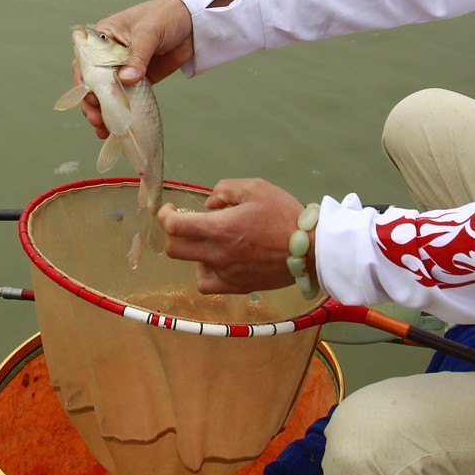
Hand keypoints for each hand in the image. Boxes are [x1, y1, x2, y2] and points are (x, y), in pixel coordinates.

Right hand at [79, 0, 193, 137]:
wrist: (192, 22)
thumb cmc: (165, 16)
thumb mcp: (149, 33)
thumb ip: (138, 57)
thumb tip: (126, 80)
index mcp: (104, 36)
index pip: (85, 60)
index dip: (84, 80)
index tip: (90, 97)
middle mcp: (109, 54)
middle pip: (92, 81)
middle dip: (92, 102)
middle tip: (96, 119)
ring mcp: (123, 68)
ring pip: (107, 93)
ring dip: (104, 112)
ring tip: (104, 130)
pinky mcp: (138, 80)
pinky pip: (125, 98)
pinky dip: (121, 112)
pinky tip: (117, 127)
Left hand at [159, 178, 306, 294]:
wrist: (310, 250)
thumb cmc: (284, 215)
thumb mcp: (256, 187)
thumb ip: (226, 189)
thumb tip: (210, 204)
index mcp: (219, 228)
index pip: (174, 227)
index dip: (164, 216)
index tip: (170, 209)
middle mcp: (217, 254)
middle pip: (174, 249)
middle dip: (174, 233)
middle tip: (187, 224)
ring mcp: (226, 273)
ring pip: (191, 266)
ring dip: (193, 252)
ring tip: (210, 242)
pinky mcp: (236, 286)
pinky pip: (207, 284)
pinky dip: (206, 272)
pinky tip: (217, 262)